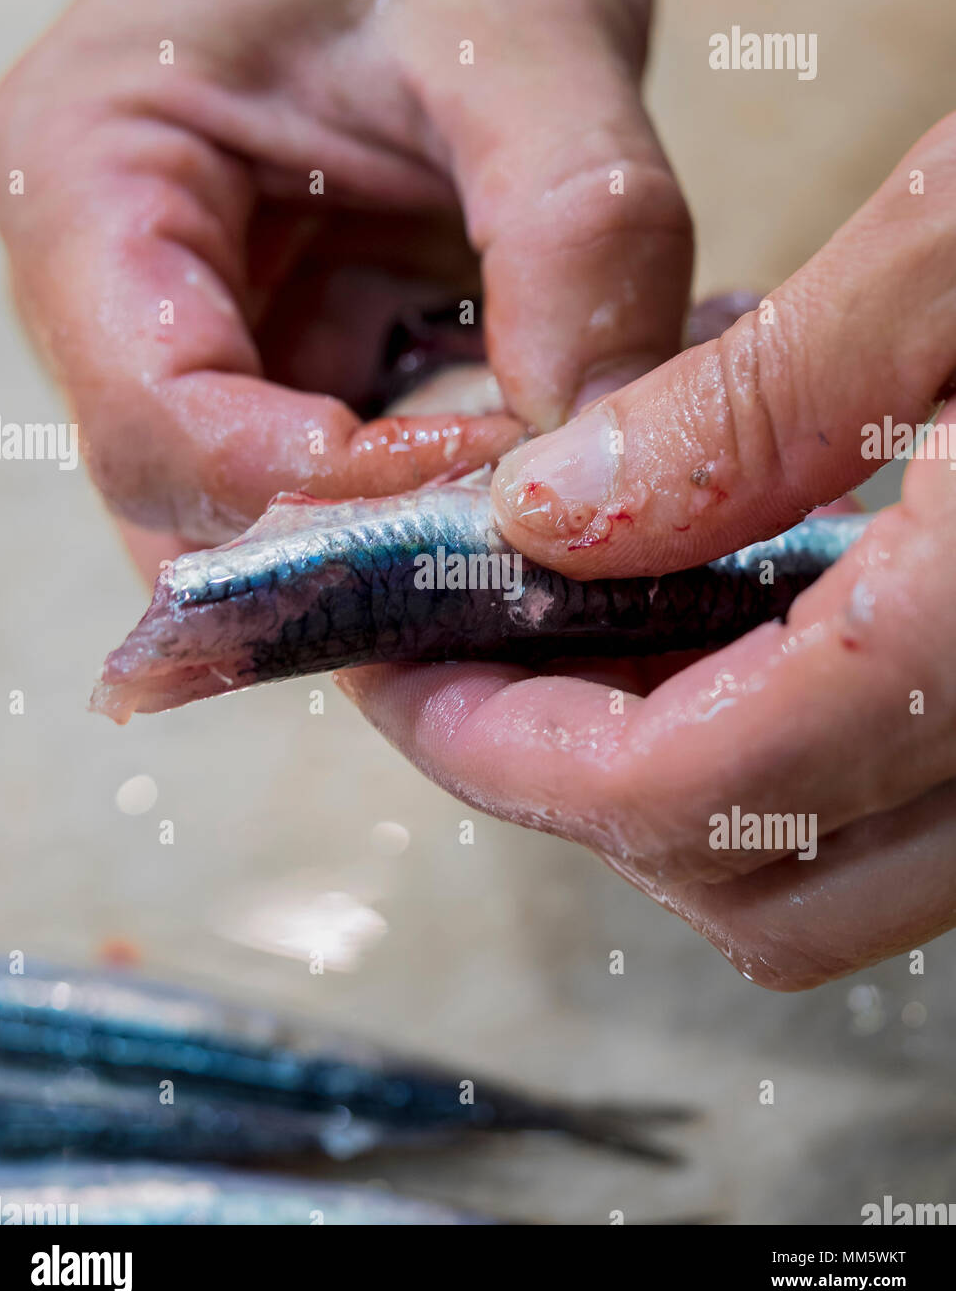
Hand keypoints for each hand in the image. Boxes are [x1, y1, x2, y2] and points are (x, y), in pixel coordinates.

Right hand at [0, 0, 690, 555]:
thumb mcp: (523, 26)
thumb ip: (575, 223)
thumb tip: (599, 443)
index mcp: (90, 173)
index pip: (161, 419)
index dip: (319, 491)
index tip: (490, 489)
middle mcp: (110, 277)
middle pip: (190, 500)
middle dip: (352, 546)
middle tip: (516, 552)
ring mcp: (189, 324)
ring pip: (260, 509)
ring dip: (397, 534)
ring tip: (536, 515)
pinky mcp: (276, 346)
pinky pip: (332, 468)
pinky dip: (427, 491)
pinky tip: (525, 468)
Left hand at [340, 116, 955, 989]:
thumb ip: (756, 404)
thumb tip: (555, 514)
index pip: (702, 790)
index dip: (514, 755)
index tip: (407, 672)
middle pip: (754, 886)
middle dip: (565, 792)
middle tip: (456, 669)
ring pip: (821, 875)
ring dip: (654, 789)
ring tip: (554, 652)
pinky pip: (883, 810)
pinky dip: (755, 758)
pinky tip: (689, 638)